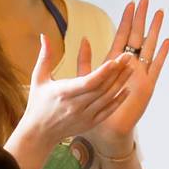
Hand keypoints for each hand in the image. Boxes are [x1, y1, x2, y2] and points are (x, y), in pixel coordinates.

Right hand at [17, 35, 135, 151]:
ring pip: (107, 98)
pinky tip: (127, 89)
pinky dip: (118, 101)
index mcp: (63, 93)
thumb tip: (45, 35)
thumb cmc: (38, 103)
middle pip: (101, 88)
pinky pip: (108, 111)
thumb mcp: (38, 78)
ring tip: (130, 68)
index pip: (87, 82)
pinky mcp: (90, 123)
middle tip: (128, 57)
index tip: (114, 60)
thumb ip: (44, 57)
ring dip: (120, 83)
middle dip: (117, 72)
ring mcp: (85, 116)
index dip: (103, 72)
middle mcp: (76, 106)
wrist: (39, 133)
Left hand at [82, 0, 168, 153]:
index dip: (126, 19)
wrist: (106, 131)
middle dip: (141, 18)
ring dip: (154, 30)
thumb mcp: (85, 81)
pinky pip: (156, 66)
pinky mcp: (147, 85)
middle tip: (146, 0)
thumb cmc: (94, 108)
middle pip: (137, 36)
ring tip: (159, 13)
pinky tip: (167, 41)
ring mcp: (140, 74)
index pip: (122, 35)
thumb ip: (85, 61)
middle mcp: (130, 66)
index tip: (131, 3)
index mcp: (115, 64)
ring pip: (149, 47)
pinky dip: (161, 53)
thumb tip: (83, 39)